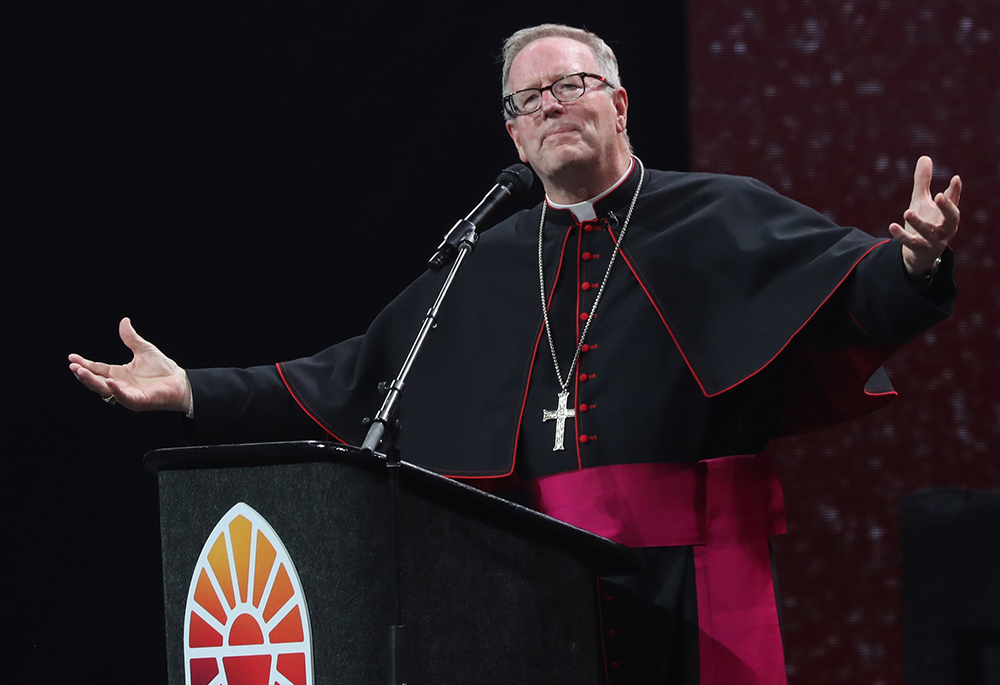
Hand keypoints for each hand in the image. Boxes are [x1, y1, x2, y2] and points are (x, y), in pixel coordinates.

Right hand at [68, 317, 191, 411]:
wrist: (179, 381)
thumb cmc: (163, 368)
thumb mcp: (144, 350)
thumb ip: (131, 338)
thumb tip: (124, 321)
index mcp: (119, 374)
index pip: (97, 368)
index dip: (84, 363)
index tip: (71, 357)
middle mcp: (120, 385)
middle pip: (96, 381)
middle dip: (83, 374)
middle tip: (73, 366)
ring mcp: (127, 394)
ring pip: (104, 390)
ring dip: (92, 381)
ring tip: (81, 372)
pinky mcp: (137, 401)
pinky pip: (123, 397)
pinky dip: (115, 390)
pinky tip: (109, 382)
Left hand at [889, 156, 960, 276]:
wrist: (918, 253)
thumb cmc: (924, 222)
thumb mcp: (921, 201)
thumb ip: (923, 182)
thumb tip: (925, 157)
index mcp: (947, 215)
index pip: (954, 202)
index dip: (955, 191)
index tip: (955, 178)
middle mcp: (945, 228)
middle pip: (952, 219)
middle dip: (947, 207)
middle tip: (938, 195)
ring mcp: (934, 241)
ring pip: (929, 233)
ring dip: (919, 223)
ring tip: (907, 212)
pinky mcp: (920, 250)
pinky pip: (911, 243)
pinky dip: (902, 236)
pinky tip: (892, 226)